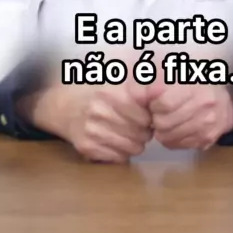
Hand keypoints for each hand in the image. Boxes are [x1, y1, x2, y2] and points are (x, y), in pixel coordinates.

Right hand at [17, 78, 152, 162]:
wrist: (64, 106)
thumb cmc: (99, 92)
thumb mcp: (119, 77)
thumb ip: (143, 77)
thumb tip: (168, 75)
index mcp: (112, 92)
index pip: (147, 114)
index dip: (150, 114)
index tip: (146, 111)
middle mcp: (101, 111)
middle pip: (143, 132)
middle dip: (145, 129)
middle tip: (137, 123)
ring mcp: (93, 130)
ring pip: (134, 147)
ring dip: (136, 142)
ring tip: (127, 131)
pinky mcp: (88, 147)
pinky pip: (120, 157)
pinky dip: (122, 152)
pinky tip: (115, 140)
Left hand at [149, 82, 232, 150]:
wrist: (226, 103)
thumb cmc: (196, 85)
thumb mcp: (178, 73)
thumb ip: (157, 78)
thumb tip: (143, 93)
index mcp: (194, 84)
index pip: (165, 103)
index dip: (154, 105)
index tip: (155, 102)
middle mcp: (203, 104)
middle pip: (164, 122)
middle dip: (156, 119)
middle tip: (158, 113)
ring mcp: (206, 124)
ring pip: (168, 137)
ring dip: (161, 131)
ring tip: (166, 121)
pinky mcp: (206, 139)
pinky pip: (177, 145)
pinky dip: (171, 139)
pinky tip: (175, 129)